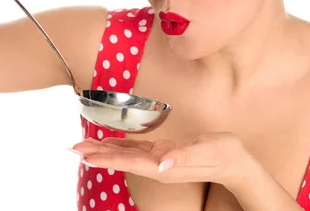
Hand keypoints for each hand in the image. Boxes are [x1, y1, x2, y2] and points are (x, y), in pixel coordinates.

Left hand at [71, 132, 245, 185]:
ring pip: (126, 155)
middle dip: (98, 154)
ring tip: (84, 146)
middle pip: (122, 160)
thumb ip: (184, 157)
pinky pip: (137, 150)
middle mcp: (158, 166)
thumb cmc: (224, 154)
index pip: (130, 162)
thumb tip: (162, 163)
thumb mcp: (207, 151)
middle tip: (73, 148)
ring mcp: (160, 160)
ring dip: (105, 150)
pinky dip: (121, 146)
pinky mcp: (164, 152)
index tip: (86, 156)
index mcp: (165, 166)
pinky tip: (110, 143)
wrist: (235, 162)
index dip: (107, 159)